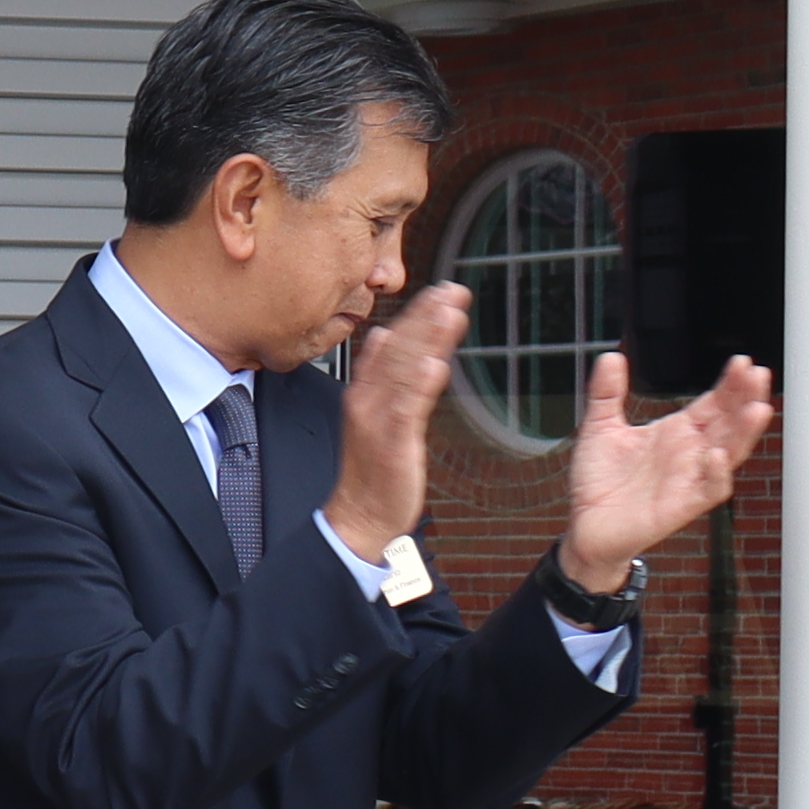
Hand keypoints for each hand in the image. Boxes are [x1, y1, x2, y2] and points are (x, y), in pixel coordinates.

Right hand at [324, 278, 471, 567]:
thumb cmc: (372, 471)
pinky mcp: (391, 442)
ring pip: (403, 372)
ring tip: (448, 313)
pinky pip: (406, 409)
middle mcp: (368, 400)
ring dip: (426, 341)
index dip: (415, 316)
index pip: (391, 345)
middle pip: (398, 351)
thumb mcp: (375, 414)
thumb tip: (387, 337)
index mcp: (365, 392)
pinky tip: (436, 365)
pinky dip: (419, 385)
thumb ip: (382, 376)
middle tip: (450, 290)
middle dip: (425, 318)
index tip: (439, 291)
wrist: (358, 517)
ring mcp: (377, 420)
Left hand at [561, 345, 776, 594]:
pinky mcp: (682, 505)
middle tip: (757, 374)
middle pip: (729, 422)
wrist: (586, 525)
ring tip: (756, 409)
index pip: (714, 403)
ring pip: (730, 452)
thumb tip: (611, 356)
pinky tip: (717, 455)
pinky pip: (709, 489)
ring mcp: (690, 478)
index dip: (730, 383)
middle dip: (745, 399)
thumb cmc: (600, 480)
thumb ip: (607, 393)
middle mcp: (691, 453)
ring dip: (744, 432)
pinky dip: (715, 473)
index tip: (742, 362)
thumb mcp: (599, 428)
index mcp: (678, 432)